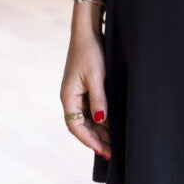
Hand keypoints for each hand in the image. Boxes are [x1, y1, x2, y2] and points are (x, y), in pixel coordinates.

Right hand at [60, 27, 110, 160]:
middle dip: (96, 140)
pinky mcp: (85, 87)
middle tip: (112, 153)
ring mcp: (78, 93)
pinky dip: (101, 119)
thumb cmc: (91, 51)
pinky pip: (92, 109)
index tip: (103, 151)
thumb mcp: (96, 76)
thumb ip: (99, 99)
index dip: (89, 141)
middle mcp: (71, 98)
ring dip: (99, 131)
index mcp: (68, 97)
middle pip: (82, 126)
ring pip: (87, 119)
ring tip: (114, 143)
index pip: (76, 127)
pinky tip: (112, 125)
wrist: (88, 31)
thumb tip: (100, 121)